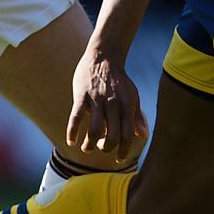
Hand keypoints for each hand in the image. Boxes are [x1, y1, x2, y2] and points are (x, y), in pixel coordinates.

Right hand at [66, 44, 148, 161]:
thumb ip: (136, 116)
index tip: (119, 158)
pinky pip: (75, 118)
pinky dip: (72, 132)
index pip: (127, 135)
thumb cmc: (119, 80)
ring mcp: (96, 100)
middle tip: (101, 148)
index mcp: (127, 106)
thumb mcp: (132, 96)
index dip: (123, 150)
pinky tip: (71, 141)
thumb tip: (143, 135)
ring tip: (86, 148)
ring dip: (89, 145)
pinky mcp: (81, 96)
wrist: (104, 56)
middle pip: (111, 137)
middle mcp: (113, 104)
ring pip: (94, 131)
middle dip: (106, 148)